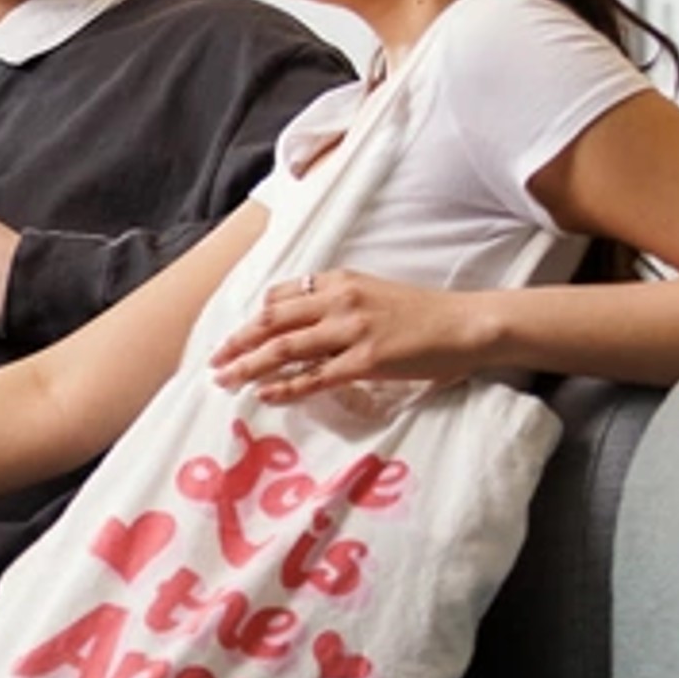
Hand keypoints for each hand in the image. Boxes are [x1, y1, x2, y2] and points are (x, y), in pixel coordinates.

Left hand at [207, 269, 494, 402]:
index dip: (252, 320)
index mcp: (338, 281)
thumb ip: (336, 302)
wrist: (465, 323)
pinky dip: (286, 387)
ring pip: (285, 348)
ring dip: (249, 366)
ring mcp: (352, 330)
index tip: (233, 339)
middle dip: (237, 343)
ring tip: (226, 381)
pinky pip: (315, 377)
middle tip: (212, 363)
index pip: (280, 297)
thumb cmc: (422, 313)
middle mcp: (339, 300)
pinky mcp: (367, 360)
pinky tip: (265, 396)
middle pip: (272, 321)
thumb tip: (301, 324)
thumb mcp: (372, 293)